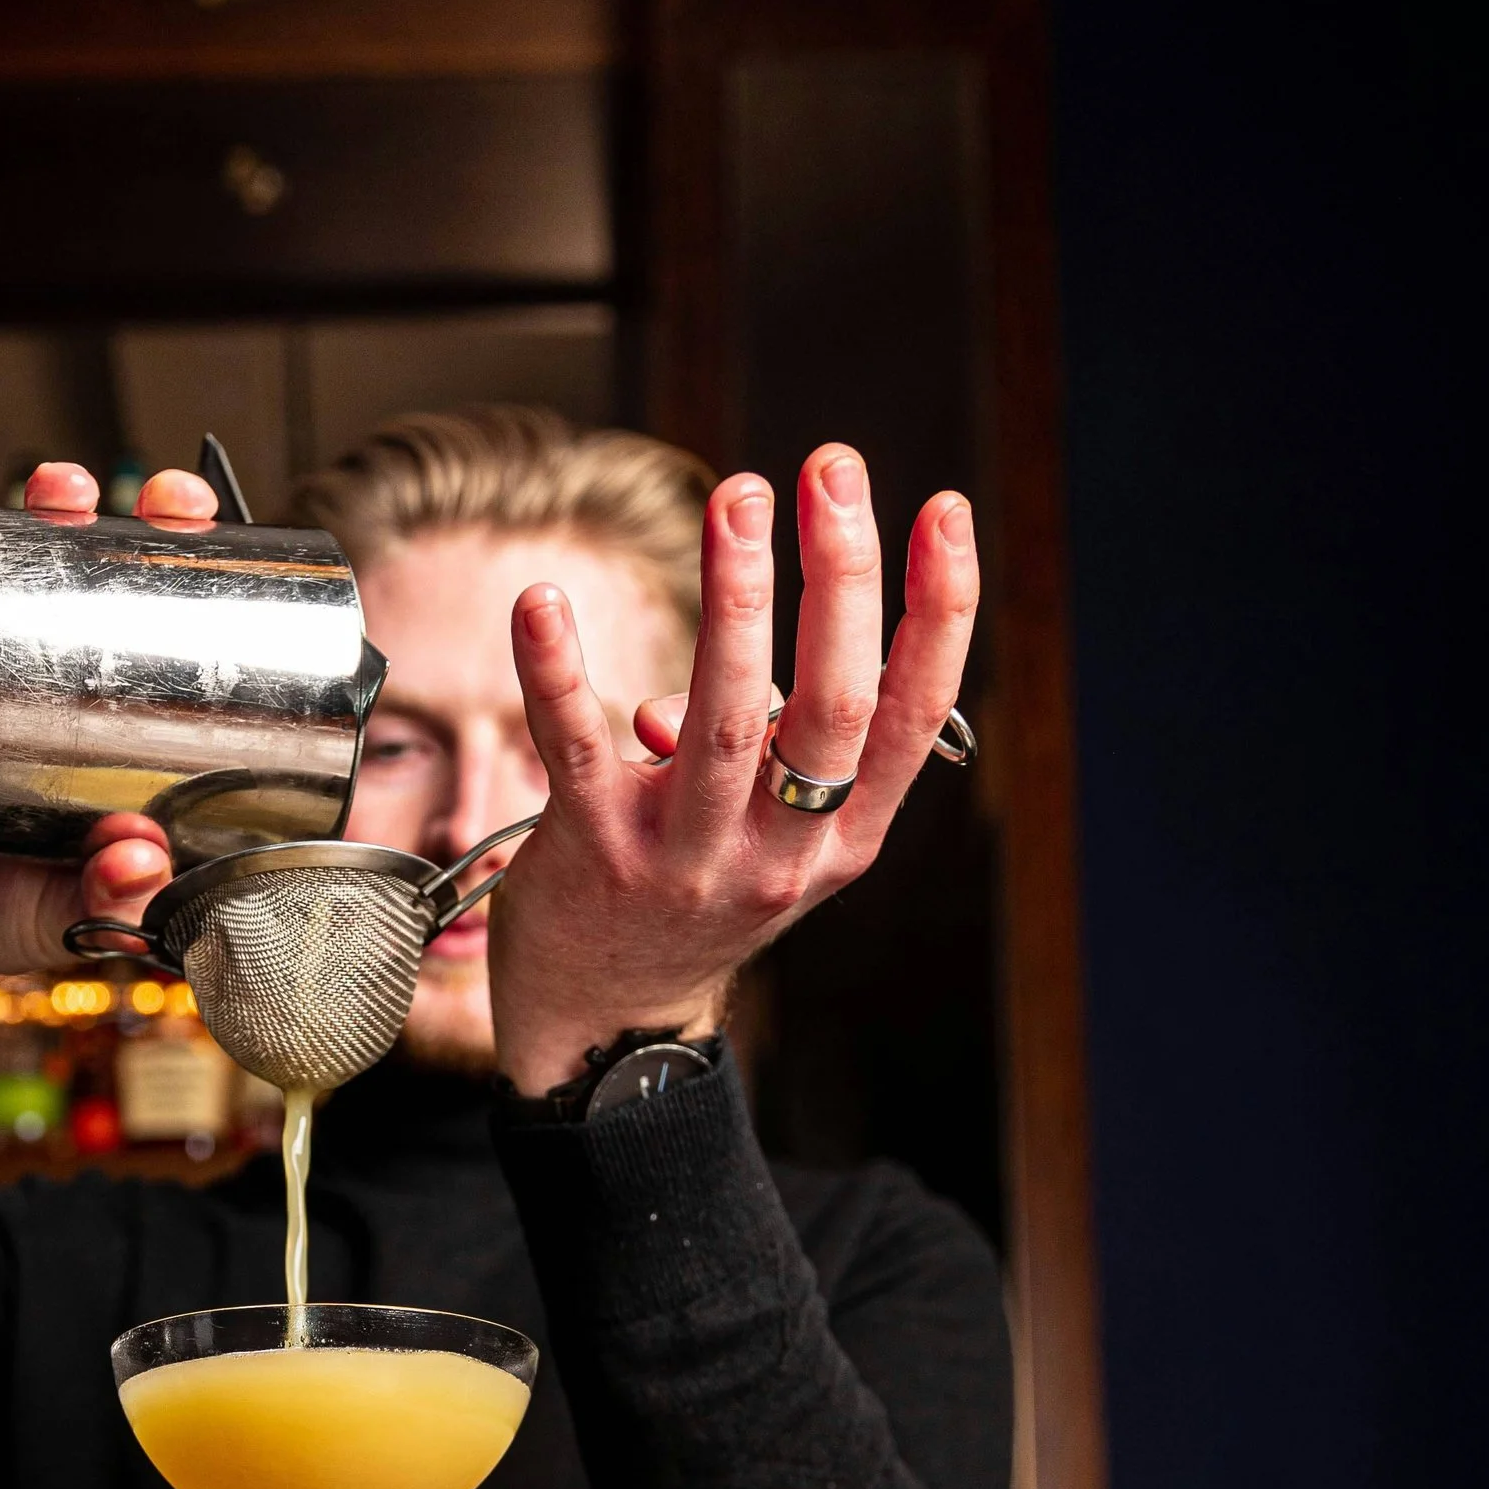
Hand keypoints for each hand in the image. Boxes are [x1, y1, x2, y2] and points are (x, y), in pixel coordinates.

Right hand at [0, 459, 221, 1003]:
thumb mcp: (58, 916)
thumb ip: (104, 904)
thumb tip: (139, 862)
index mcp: (120, 732)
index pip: (173, 638)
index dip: (198, 581)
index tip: (208, 533)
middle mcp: (60, 682)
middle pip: (104, 577)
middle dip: (132, 523)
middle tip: (151, 501)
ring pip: (19, 562)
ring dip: (38, 508)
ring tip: (52, 489)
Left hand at [485, 446, 978, 1094]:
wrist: (604, 1016)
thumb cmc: (690, 899)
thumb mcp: (768, 840)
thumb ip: (772, 744)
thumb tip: (729, 662)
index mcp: (841, 840)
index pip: (913, 716)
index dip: (939, 611)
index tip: (946, 510)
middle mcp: (778, 854)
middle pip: (831, 706)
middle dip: (840, 577)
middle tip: (830, 471)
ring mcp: (686, 859)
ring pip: (723, 721)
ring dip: (735, 599)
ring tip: (738, 498)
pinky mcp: (594, 854)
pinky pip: (576, 747)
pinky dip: (557, 669)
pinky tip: (543, 599)